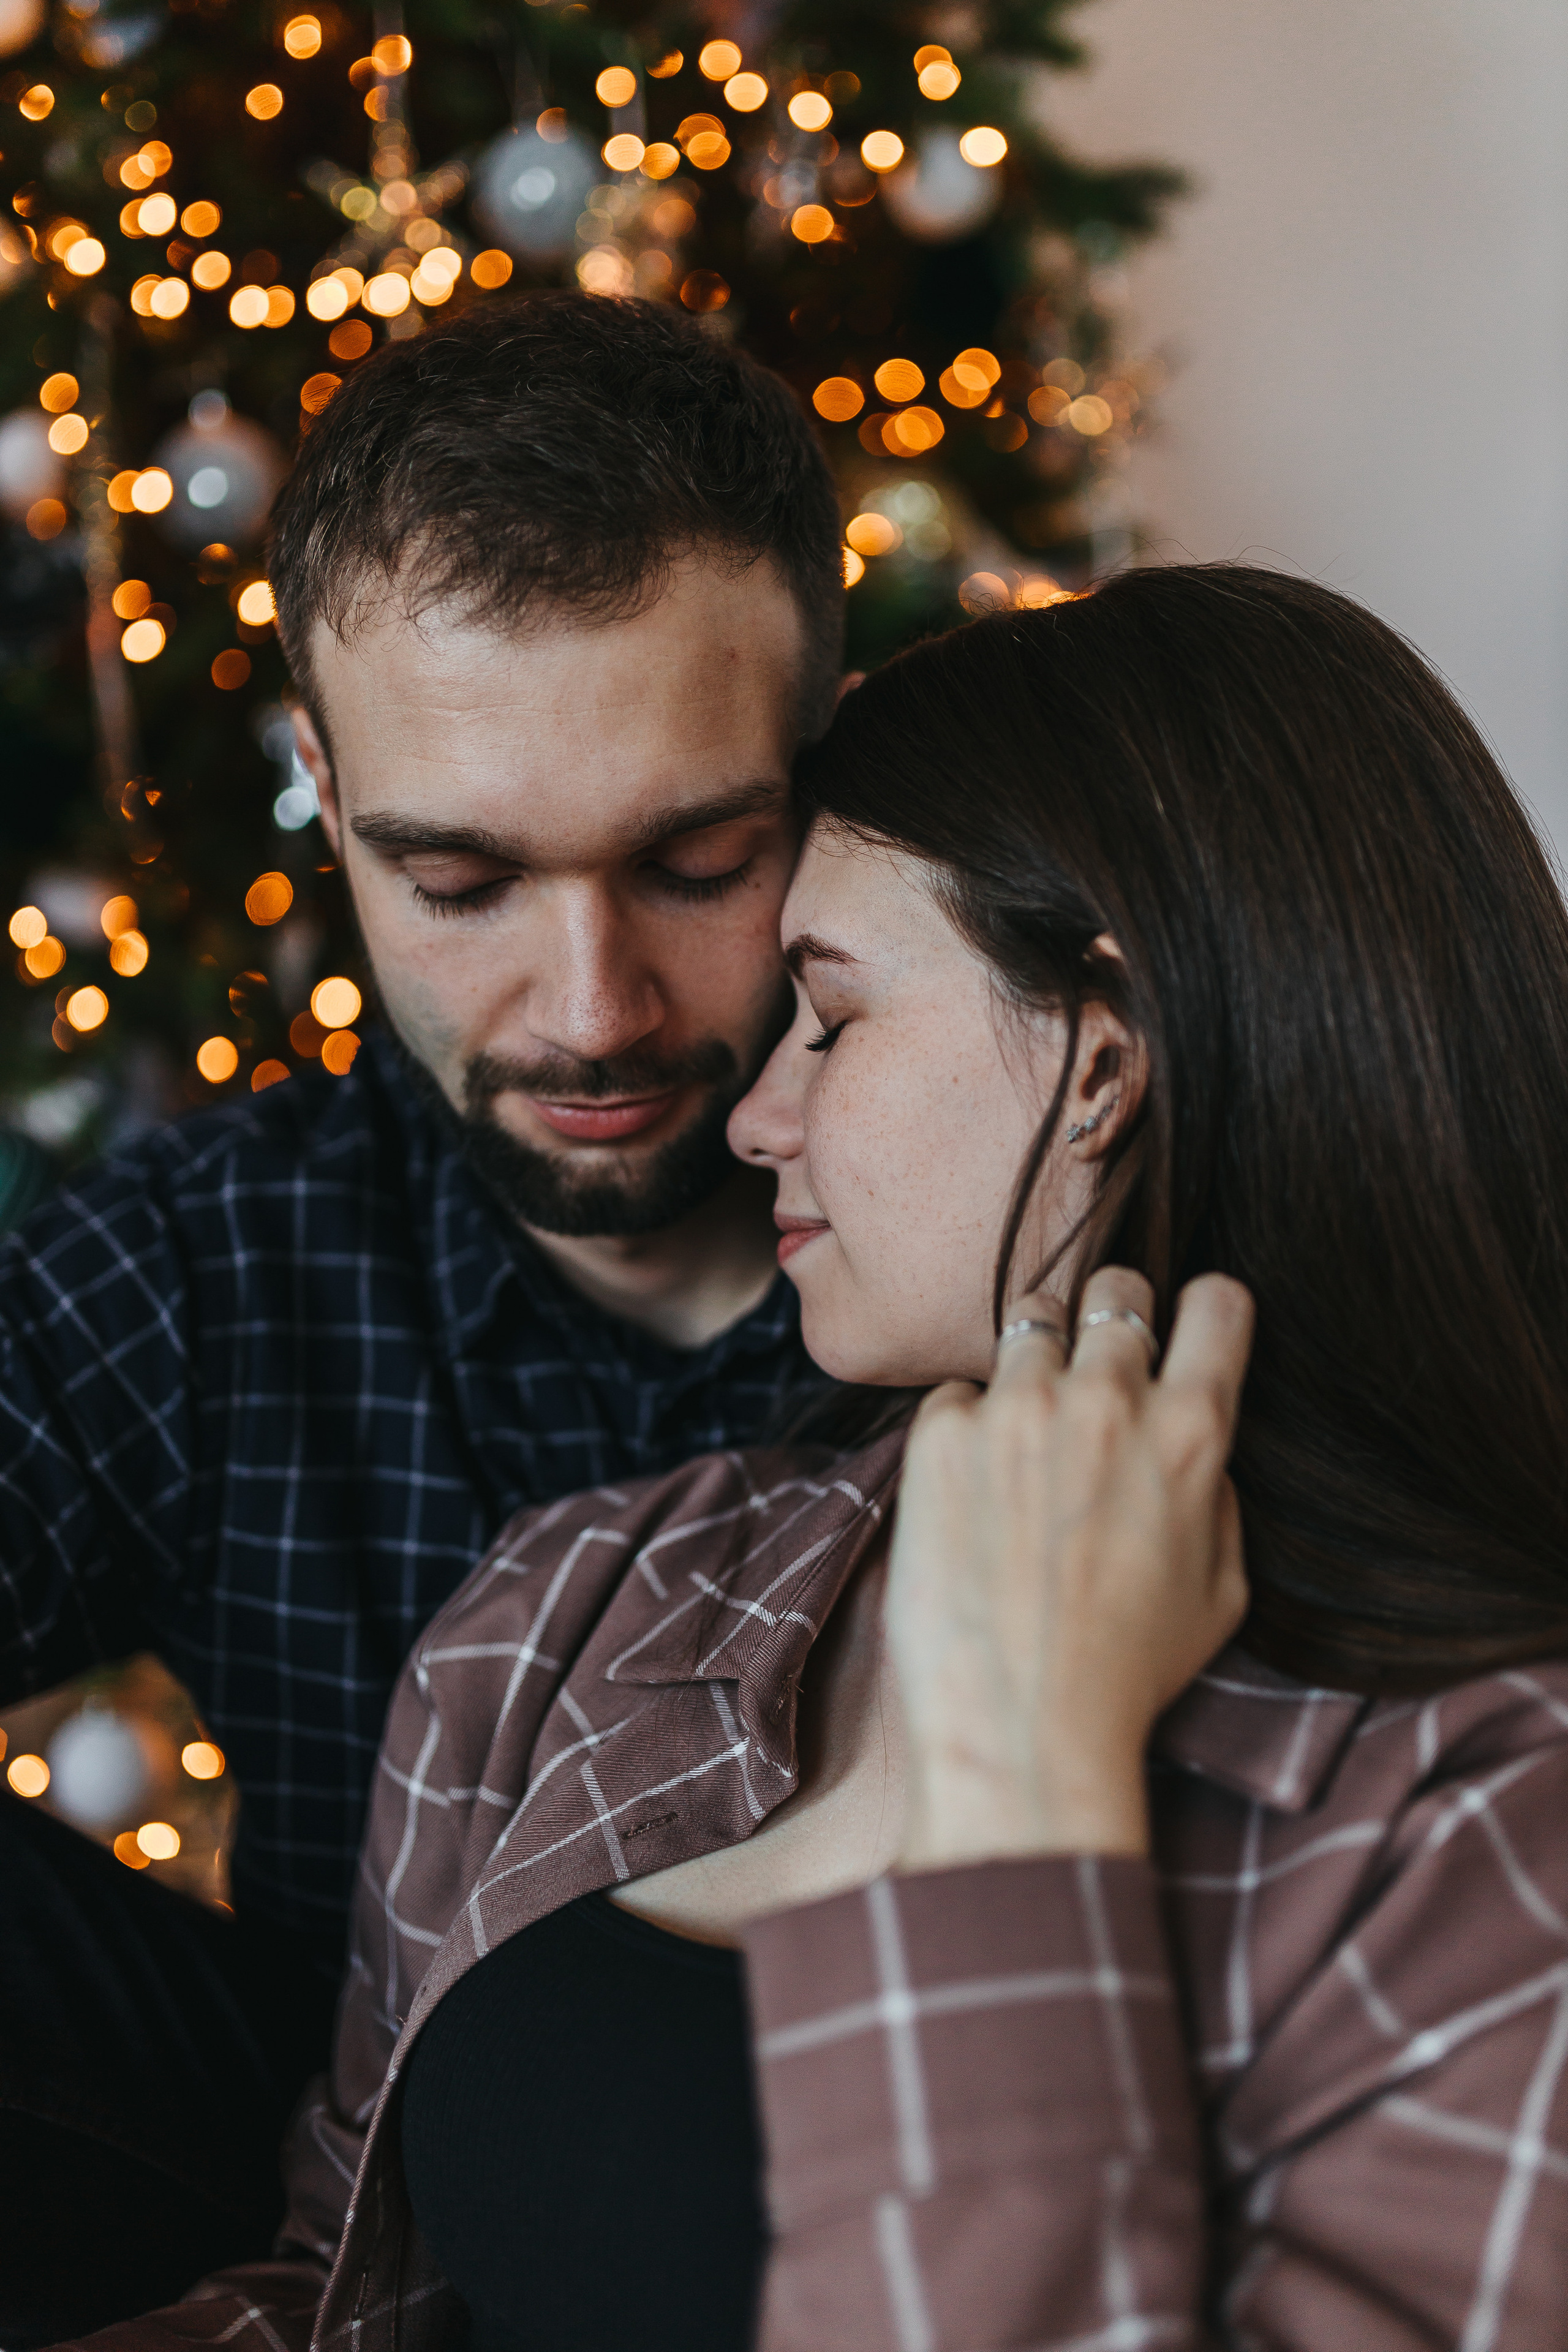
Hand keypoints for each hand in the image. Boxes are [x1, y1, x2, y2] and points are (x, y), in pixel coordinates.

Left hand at [886, 1267, 1253, 1870]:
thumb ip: (1215, 1493)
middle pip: (1115, 1287)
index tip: (1185, 1331)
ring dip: (1035, 1363)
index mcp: (1191, 1433)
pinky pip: (957, 1392)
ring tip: (1027, 1434)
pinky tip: (973, 1492)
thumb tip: (1192, 1442)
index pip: (1217, 1302)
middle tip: (1096, 1368)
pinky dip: (966, 1425)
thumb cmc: (1128, 1674)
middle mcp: (1107, 1401)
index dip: (1203, 1310)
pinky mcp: (940, 1434)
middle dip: (1111, 1318)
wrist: (1019, 1727)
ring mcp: (1017, 1410)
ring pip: (1030, 1321)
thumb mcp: (1222, 1590)